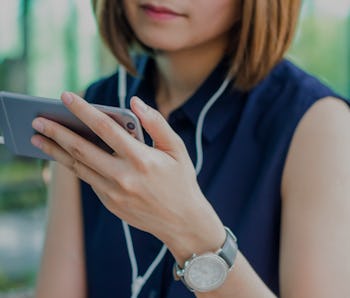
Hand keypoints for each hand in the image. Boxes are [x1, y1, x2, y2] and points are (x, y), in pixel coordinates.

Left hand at [31, 92, 224, 263]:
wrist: (181, 221)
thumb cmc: (181, 180)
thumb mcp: (177, 149)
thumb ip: (156, 123)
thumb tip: (135, 102)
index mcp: (142, 159)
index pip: (106, 128)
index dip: (84, 110)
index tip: (65, 96)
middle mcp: (124, 177)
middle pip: (82, 150)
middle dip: (57, 133)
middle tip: (36, 121)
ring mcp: (114, 193)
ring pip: (78, 168)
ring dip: (56, 152)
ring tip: (38, 139)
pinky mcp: (110, 203)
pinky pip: (89, 180)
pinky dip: (76, 166)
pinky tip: (66, 156)